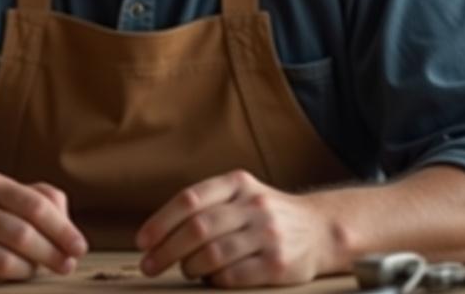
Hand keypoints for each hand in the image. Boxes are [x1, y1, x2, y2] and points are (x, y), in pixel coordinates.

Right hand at [0, 170, 87, 282]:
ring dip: (31, 270)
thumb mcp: (8, 193)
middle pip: (23, 236)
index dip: (63, 230)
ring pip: (6, 262)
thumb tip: (69, 230)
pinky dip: (10, 279)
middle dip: (52, 254)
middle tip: (67, 265)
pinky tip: (16, 274)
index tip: (79, 248)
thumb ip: (44, 201)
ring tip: (39, 269)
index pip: (36, 206)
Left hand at [135, 169, 340, 287]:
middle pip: (197, 228)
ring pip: (212, 254)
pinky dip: (214, 280)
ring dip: (189, 267)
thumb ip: (205, 206)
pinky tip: (211, 279)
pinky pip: (233, 275)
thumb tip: (156, 235)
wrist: (322, 229)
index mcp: (237, 183)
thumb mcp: (240, 195)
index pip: (189, 200)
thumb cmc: (266, 216)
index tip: (143, 242)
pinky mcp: (278, 263)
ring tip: (186, 270)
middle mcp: (253, 205)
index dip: (160, 222)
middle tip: (150, 265)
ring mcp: (267, 234)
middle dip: (166, 251)